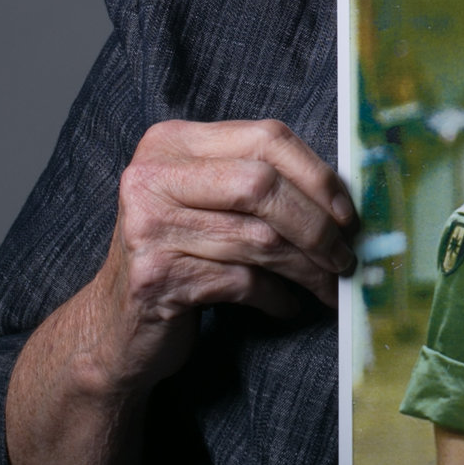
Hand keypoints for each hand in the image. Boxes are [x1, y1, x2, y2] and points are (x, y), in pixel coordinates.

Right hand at [78, 117, 356, 395]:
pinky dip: (277, 297)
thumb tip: (342, 195)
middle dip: (317, 225)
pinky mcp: (156, 277)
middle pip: (262, 185)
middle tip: (345, 256)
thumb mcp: (205, 203)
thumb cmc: (177, 256)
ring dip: (308, 269)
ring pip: (258, 240)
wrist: (116, 326)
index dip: (317, 175)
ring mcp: (148, 226)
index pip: (265, 137)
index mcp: (171, 143)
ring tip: (328, 286)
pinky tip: (286, 306)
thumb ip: (255, 182)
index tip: (347, 213)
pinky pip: (243, 282)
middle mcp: (152, 177)